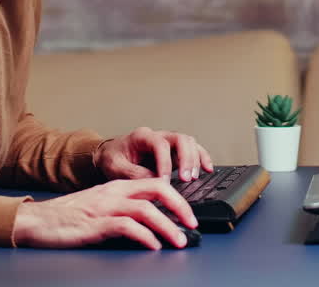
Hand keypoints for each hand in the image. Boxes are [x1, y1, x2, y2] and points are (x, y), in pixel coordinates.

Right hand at [12, 177, 196, 249]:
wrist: (35, 220)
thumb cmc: (66, 217)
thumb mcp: (99, 206)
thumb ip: (123, 208)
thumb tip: (152, 223)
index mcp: (116, 186)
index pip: (155, 182)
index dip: (177, 196)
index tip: (190, 214)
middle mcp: (113, 193)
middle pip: (157, 189)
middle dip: (180, 206)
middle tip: (193, 224)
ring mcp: (104, 207)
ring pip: (146, 209)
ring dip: (167, 225)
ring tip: (179, 240)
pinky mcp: (94, 224)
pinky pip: (126, 227)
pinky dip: (144, 236)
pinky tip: (152, 246)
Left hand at [94, 126, 214, 181]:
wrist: (110, 155)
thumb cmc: (112, 159)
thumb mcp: (115, 168)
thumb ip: (133, 174)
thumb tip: (153, 182)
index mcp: (142, 136)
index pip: (160, 144)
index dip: (165, 163)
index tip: (165, 181)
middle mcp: (158, 136)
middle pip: (180, 139)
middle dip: (185, 159)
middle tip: (186, 179)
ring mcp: (168, 142)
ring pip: (189, 142)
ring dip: (195, 159)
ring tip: (195, 177)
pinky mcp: (174, 151)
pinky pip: (193, 150)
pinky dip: (202, 158)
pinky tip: (208, 169)